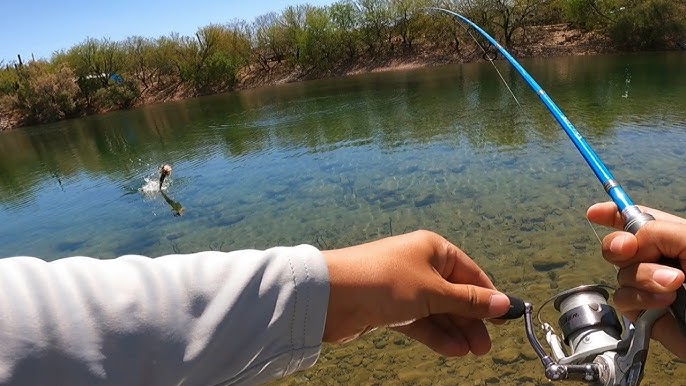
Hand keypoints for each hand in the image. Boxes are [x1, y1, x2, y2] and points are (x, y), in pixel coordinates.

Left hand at [322, 230, 510, 356]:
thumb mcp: (434, 292)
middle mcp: (419, 265)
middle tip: (484, 347)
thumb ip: (469, 301)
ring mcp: (403, 287)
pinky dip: (434, 335)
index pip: (470, 273)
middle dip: (471, 320)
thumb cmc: (385, 282)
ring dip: (454, 330)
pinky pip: (419, 321)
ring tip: (471, 352)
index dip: (488, 296)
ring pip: (438, 311)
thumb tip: (503, 303)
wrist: (331, 296)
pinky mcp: (389, 308)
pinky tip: (451, 350)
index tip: (506, 319)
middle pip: (455, 294)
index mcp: (433, 249)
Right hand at [587, 202, 685, 357]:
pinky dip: (640, 298)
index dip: (613, 213)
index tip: (595, 213)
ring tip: (674, 284)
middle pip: (618, 245)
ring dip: (644, 276)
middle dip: (618, 245)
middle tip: (629, 249)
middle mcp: (658, 261)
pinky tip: (664, 302)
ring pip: (620, 273)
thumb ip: (655, 232)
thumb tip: (628, 244)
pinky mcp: (644, 313)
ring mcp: (649, 287)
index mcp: (673, 239)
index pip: (636, 220)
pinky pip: (623, 299)